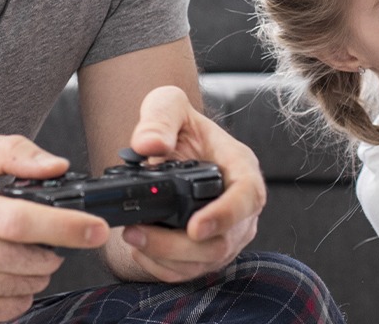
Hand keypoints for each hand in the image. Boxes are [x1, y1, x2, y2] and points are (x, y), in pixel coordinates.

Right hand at [0, 136, 109, 323]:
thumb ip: (9, 151)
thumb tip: (55, 167)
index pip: (21, 221)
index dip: (67, 225)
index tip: (96, 227)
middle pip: (35, 256)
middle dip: (52, 244)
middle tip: (36, 231)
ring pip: (33, 280)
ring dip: (37, 265)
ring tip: (7, 248)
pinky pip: (19, 304)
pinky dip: (20, 288)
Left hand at [115, 85, 265, 282]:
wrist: (174, 147)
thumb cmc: (179, 127)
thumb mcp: (168, 105)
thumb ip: (159, 118)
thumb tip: (149, 144)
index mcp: (241, 168)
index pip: (246, 197)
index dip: (224, 216)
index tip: (195, 227)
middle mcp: (241, 208)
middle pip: (220, 242)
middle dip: (175, 244)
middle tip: (137, 232)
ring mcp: (227, 234)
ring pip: (203, 262)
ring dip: (164, 257)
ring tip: (132, 237)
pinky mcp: (207, 251)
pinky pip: (189, 272)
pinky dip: (161, 267)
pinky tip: (140, 249)